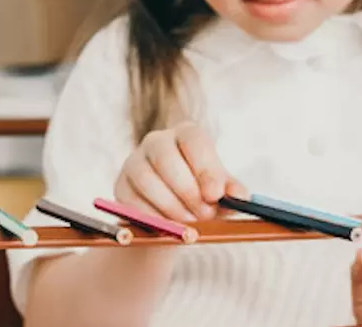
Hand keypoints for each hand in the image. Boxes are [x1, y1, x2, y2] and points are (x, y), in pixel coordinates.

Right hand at [114, 121, 247, 222]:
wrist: (172, 218)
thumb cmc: (201, 197)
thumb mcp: (219, 193)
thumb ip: (231, 192)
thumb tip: (241, 196)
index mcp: (185, 134)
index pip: (193, 139)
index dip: (204, 167)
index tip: (215, 195)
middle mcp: (157, 141)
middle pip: (166, 158)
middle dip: (187, 191)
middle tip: (204, 215)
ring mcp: (134, 161)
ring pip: (147, 179)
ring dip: (171, 206)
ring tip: (189, 225)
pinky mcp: (121, 185)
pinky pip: (132, 201)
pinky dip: (152, 217)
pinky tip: (168, 227)